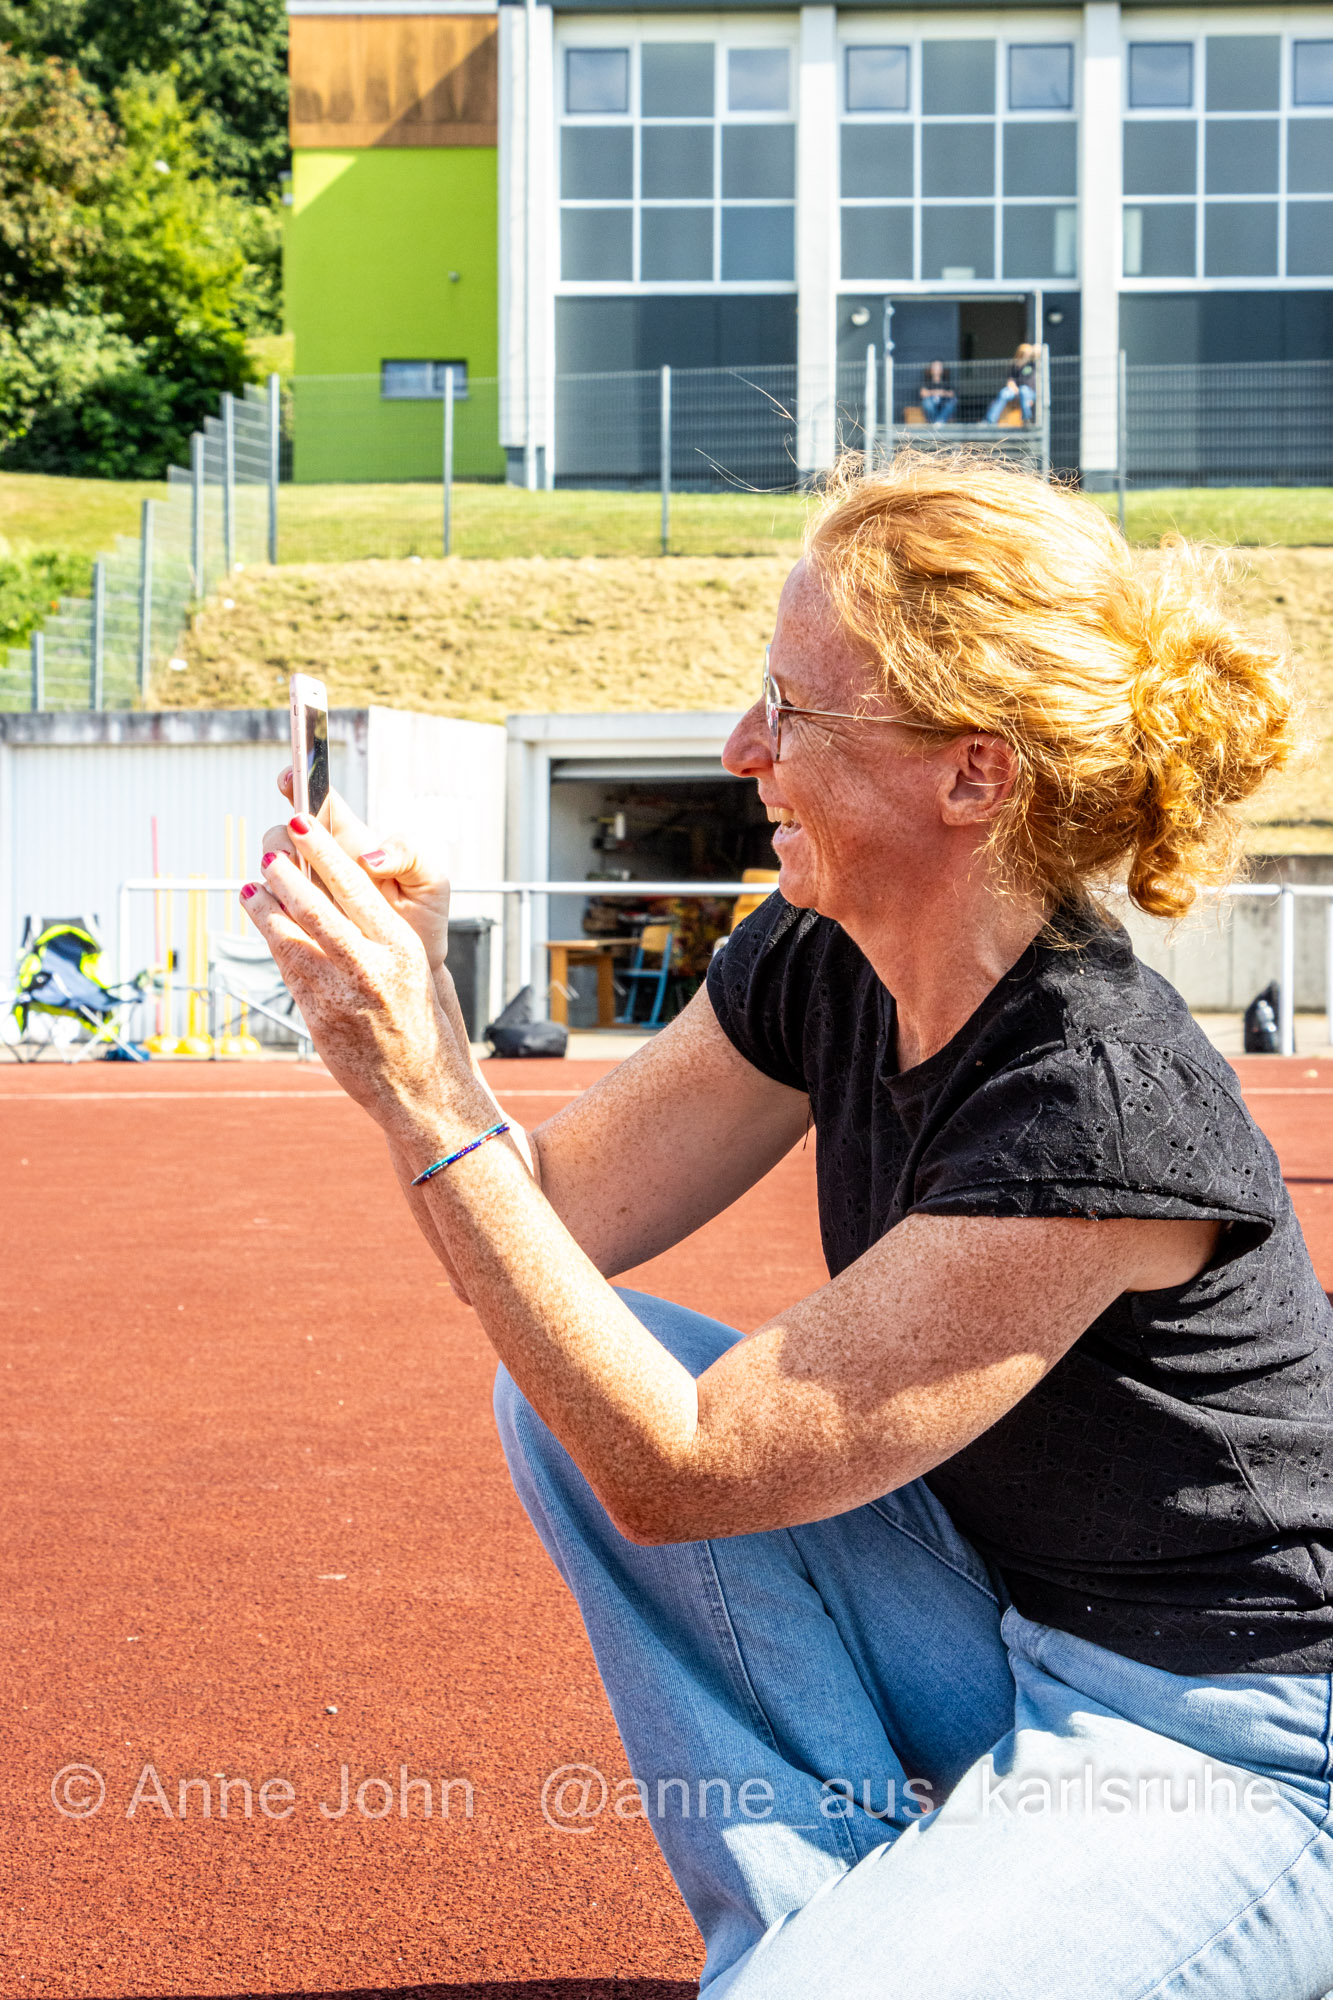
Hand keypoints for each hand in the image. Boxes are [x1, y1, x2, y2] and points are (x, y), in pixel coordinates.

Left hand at [241, 813, 478, 1145]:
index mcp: (401, 946)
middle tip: (270, 845)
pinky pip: (287, 965)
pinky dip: (268, 934)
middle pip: (320, 905)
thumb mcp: (406, 970)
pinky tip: (257, 913)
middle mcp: (374, 965)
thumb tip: (326, 892)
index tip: (302, 822)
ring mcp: (344, 992)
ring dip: (269, 902)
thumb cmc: (414, 1023)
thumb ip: (371, 934)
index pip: (356, 887)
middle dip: (289, 871)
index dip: (324, 851)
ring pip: (294, 934)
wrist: (420, 1086)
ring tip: (254, 880)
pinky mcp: (320, 1014)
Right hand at [265, 768, 452, 969]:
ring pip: (274, 865)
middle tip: (288, 854)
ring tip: (285, 880)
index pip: (324, 804)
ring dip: (272, 868)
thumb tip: (369, 857)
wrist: (416, 965)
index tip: (289, 776)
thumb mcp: (431, 881)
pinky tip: (279, 908)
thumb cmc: (423, 917)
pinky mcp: (300, 918)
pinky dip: (269, 902)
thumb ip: (409, 856)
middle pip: (287, 832)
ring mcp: (310, 888)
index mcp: (355, 842)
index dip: (303, 783)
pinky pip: (273, 903)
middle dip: (281, 836)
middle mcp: (327, 860)